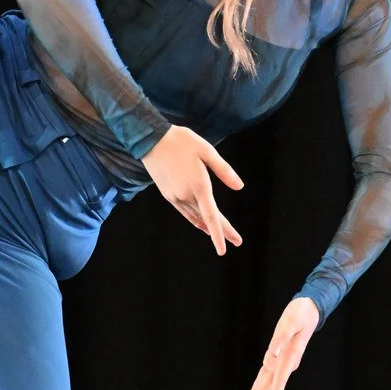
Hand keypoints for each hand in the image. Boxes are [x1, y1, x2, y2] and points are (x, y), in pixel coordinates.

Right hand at [141, 125, 243, 255]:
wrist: (151, 140)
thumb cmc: (181, 142)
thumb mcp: (207, 150)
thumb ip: (224, 170)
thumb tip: (239, 187)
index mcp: (199, 185)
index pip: (211, 216)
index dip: (220, 233)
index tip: (224, 249)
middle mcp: (186, 195)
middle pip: (207, 219)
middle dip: (222, 232)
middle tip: (237, 241)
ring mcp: (175, 197)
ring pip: (196, 217)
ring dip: (209, 227)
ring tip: (223, 236)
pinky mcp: (168, 195)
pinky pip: (185, 212)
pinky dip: (196, 220)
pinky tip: (202, 225)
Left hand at [243, 297, 319, 389]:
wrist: (309, 309)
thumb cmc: (300, 314)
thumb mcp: (291, 323)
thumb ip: (281, 340)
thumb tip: (272, 356)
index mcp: (289, 357)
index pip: (279, 381)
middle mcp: (286, 361)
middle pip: (269, 384)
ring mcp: (283, 359)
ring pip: (267, 379)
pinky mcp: (280, 354)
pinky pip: (268, 371)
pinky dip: (261, 381)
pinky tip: (257, 389)